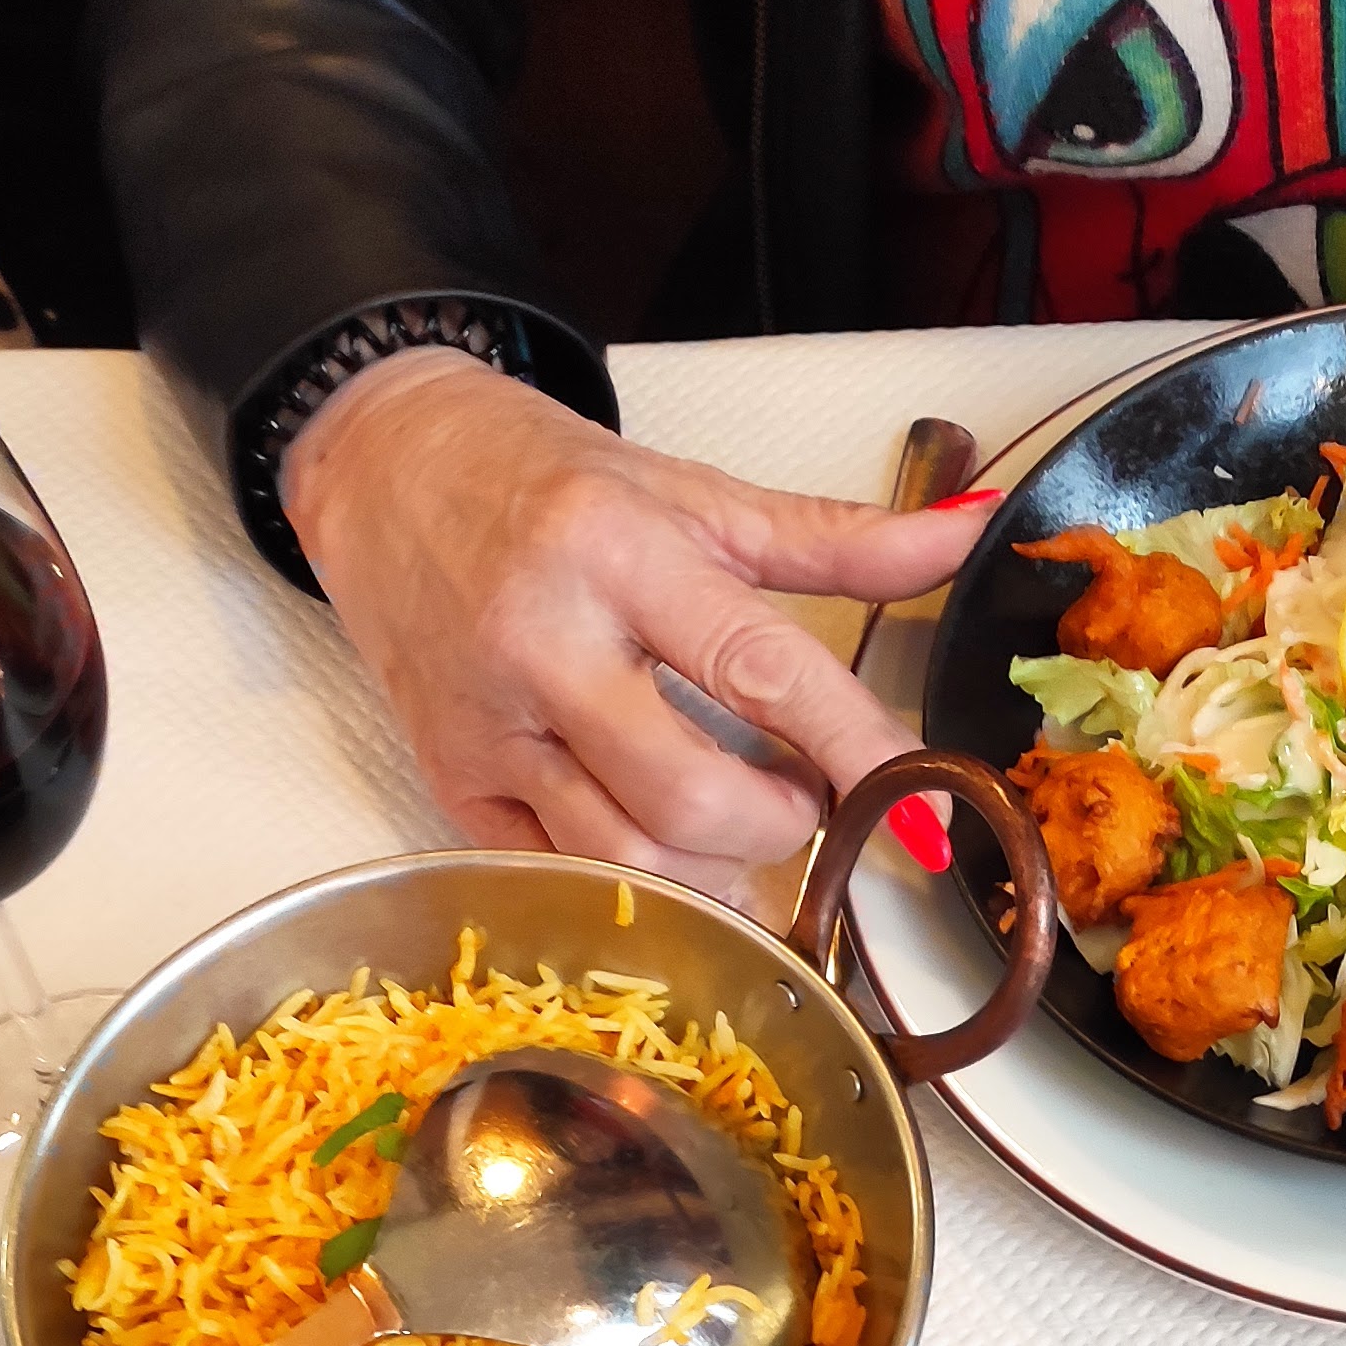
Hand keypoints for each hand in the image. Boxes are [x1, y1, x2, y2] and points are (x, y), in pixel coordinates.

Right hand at [281, 350, 990, 903]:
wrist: (383, 463)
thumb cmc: (546, 482)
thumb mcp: (692, 492)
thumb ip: (833, 536)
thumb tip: (962, 538)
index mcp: (617, 553)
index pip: (760, 670)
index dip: (854, 750)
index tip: (922, 813)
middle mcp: (544, 642)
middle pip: (690, 796)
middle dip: (780, 827)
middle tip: (805, 801)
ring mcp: (490, 724)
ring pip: (624, 857)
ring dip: (716, 874)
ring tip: (743, 828)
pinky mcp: (451, 780)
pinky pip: (559, 870)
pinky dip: (636, 881)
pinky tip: (665, 843)